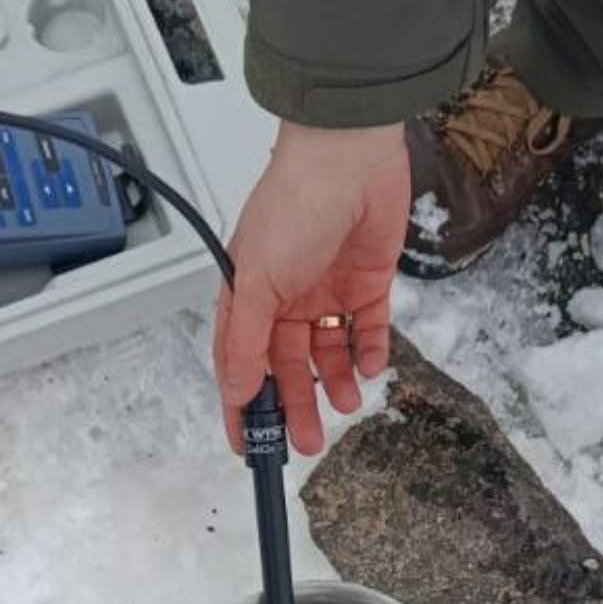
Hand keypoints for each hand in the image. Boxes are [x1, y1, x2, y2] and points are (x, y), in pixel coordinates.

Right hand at [213, 120, 408, 454]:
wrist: (349, 158)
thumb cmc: (292, 206)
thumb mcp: (256, 282)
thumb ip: (244, 341)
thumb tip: (233, 390)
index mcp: (249, 297)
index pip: (241, 364)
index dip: (243, 405)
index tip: (250, 445)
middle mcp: (286, 297)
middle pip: (289, 366)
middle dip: (297, 405)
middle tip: (308, 442)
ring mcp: (327, 290)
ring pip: (330, 352)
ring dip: (336, 381)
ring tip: (346, 405)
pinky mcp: (368, 282)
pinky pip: (368, 329)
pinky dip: (368, 352)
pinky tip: (369, 369)